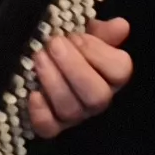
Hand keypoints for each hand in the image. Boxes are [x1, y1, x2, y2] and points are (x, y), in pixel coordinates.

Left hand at [22, 16, 135, 136]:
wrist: (47, 64)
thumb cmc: (72, 49)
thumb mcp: (88, 34)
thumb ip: (104, 30)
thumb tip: (121, 25)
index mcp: (111, 75)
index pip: (120, 71)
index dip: (97, 52)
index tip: (76, 36)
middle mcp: (98, 99)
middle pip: (97, 96)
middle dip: (73, 67)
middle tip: (53, 44)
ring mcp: (76, 116)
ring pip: (71, 110)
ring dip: (53, 81)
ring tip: (39, 57)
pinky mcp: (52, 127)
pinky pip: (49, 128)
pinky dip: (40, 112)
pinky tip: (33, 93)